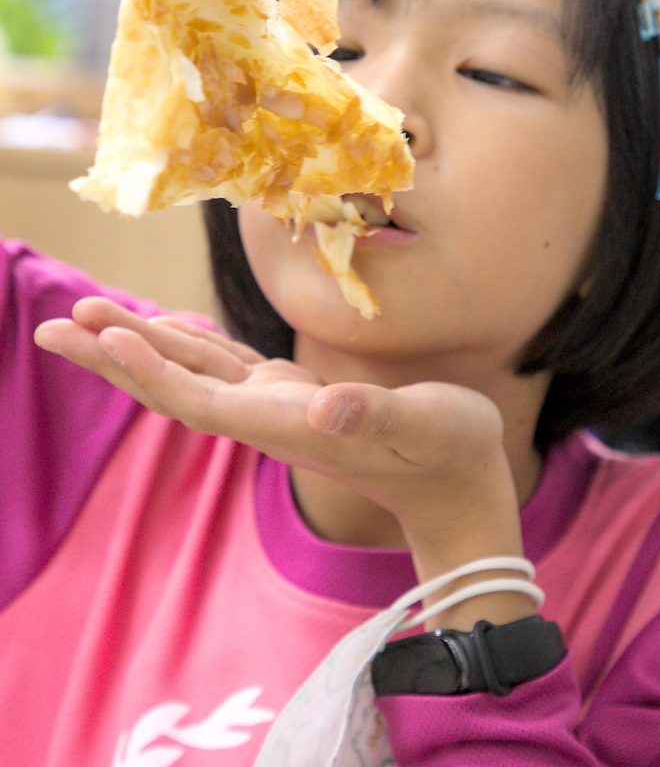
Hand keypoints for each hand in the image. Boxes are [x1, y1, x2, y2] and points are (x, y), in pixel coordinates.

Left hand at [35, 297, 531, 626]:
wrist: (459, 488)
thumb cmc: (451, 453)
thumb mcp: (428, 426)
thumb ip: (377, 415)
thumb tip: (324, 409)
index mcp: (289, 425)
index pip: (202, 399)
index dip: (150, 370)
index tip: (103, 335)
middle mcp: (269, 418)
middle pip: (175, 387)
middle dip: (114, 359)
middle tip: (55, 325)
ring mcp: (277, 408)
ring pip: (193, 372)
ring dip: (140, 346)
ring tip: (89, 316)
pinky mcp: (292, 396)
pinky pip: (225, 366)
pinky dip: (190, 344)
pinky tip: (169, 328)